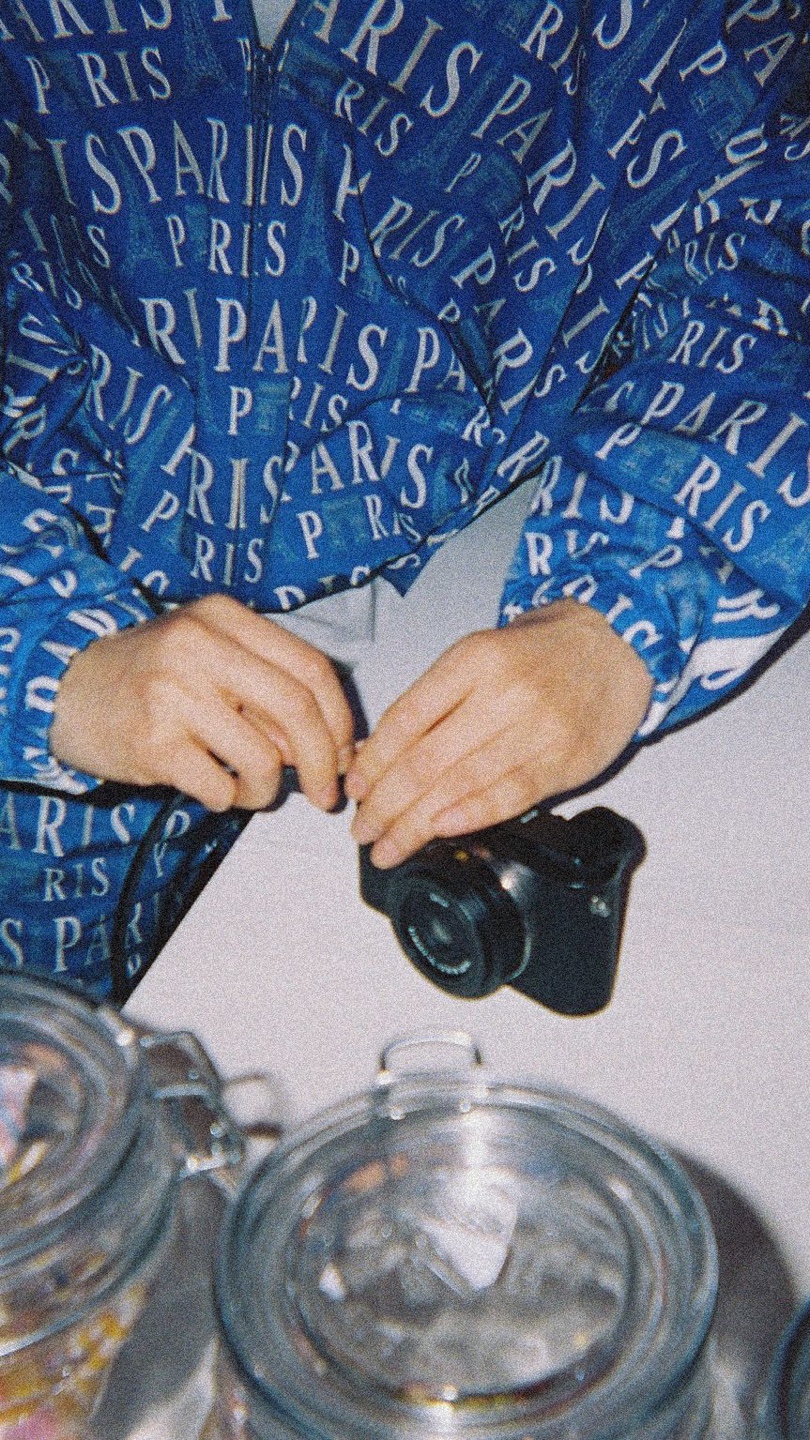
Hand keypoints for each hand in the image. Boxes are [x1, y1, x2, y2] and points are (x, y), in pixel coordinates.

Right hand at [50, 594, 354, 811]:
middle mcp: (200, 646)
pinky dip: (227, 800)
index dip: (340, 721)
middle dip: (326, 763)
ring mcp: (173, 692)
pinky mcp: (152, 741)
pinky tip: (209, 787)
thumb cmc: (151, 678)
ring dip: (268, 790)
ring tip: (249, 789)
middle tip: (327, 795)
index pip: (311, 668)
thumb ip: (270, 693)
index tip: (346, 756)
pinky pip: (220, 788)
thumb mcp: (212, 661)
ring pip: (263, 758)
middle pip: (297, 709)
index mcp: (224, 618)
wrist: (65, 688)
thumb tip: (337, 748)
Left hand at [345, 600, 652, 866]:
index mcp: (472, 661)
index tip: (355, 788)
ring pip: (461, 785)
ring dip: (416, 824)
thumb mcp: (479, 654)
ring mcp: (537, 729)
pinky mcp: (564, 761)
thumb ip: (435, 701)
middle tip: (363, 830)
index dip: (374, 760)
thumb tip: (379, 756)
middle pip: (427, 760)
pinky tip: (441, 832)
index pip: (407, 719)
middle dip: (386, 804)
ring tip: (389, 847)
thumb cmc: (538, 653)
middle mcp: (503, 694)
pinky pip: (509, 795)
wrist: (615, 643)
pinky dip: (470, 817)